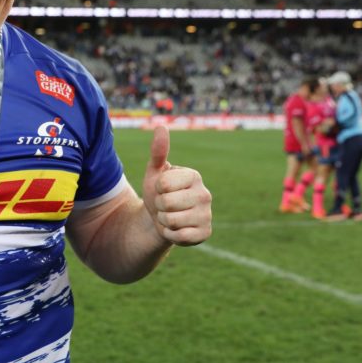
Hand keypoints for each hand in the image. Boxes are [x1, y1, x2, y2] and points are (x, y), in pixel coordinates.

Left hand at [143, 126, 211, 245]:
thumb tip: (161, 126)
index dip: (156, 189)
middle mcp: (205, 194)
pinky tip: (175, 229)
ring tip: (169, 216)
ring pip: (172, 220)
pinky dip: (170, 235)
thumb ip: (158, 151)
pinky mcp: (205, 233)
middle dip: (159, 206)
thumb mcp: (154, 172)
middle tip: (165, 205)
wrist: (160, 218)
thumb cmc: (158, 192)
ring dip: (163, 221)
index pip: (163, 184)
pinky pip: (179, 236)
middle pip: (166, 203)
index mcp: (194, 176)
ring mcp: (207, 215)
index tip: (161, 189)